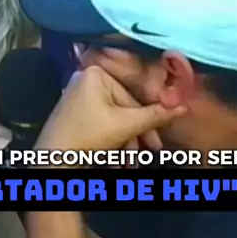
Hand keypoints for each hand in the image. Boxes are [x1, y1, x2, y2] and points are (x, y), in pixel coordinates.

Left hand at [35, 65, 186, 153]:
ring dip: (126, 143)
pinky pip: (101, 123)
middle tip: (148, 155)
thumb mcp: (126, 126)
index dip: (149, 122)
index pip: (134, 98)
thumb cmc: (87, 137)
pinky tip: (117, 160)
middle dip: (136, 136)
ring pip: (114, 119)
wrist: (52, 163)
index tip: (158, 143)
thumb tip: (184, 106)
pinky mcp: (75, 113)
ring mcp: (78, 97)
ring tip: (130, 164)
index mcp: (97, 74)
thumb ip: (156, 116)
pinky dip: (111, 141)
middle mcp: (86, 80)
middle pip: (124, 110)